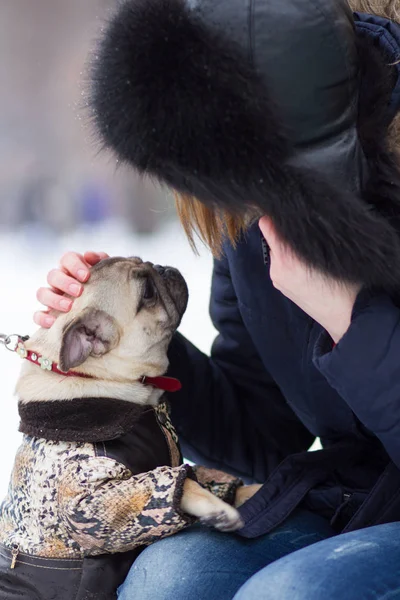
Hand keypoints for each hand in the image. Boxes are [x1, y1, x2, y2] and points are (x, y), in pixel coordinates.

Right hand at [34, 251, 108, 327]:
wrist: (109, 306)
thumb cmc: (105, 286)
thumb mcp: (106, 272)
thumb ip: (100, 260)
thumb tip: (89, 255)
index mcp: (72, 267)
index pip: (67, 258)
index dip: (74, 265)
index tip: (86, 276)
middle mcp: (59, 280)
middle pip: (53, 275)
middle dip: (65, 283)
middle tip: (79, 291)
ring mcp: (52, 297)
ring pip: (42, 293)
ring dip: (54, 299)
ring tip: (69, 306)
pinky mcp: (48, 314)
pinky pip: (38, 314)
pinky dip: (43, 317)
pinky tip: (54, 322)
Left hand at [259, 216, 360, 342]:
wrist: (349, 316)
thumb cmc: (347, 283)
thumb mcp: (330, 251)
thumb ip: (307, 234)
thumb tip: (297, 218)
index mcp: (286, 258)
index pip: (267, 225)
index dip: (277, 217)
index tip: (289, 213)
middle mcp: (277, 268)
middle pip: (272, 238)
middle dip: (285, 233)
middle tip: (306, 233)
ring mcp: (277, 279)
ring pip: (278, 251)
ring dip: (289, 248)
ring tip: (311, 253)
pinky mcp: (282, 286)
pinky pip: (281, 264)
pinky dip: (290, 261)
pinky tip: (308, 266)